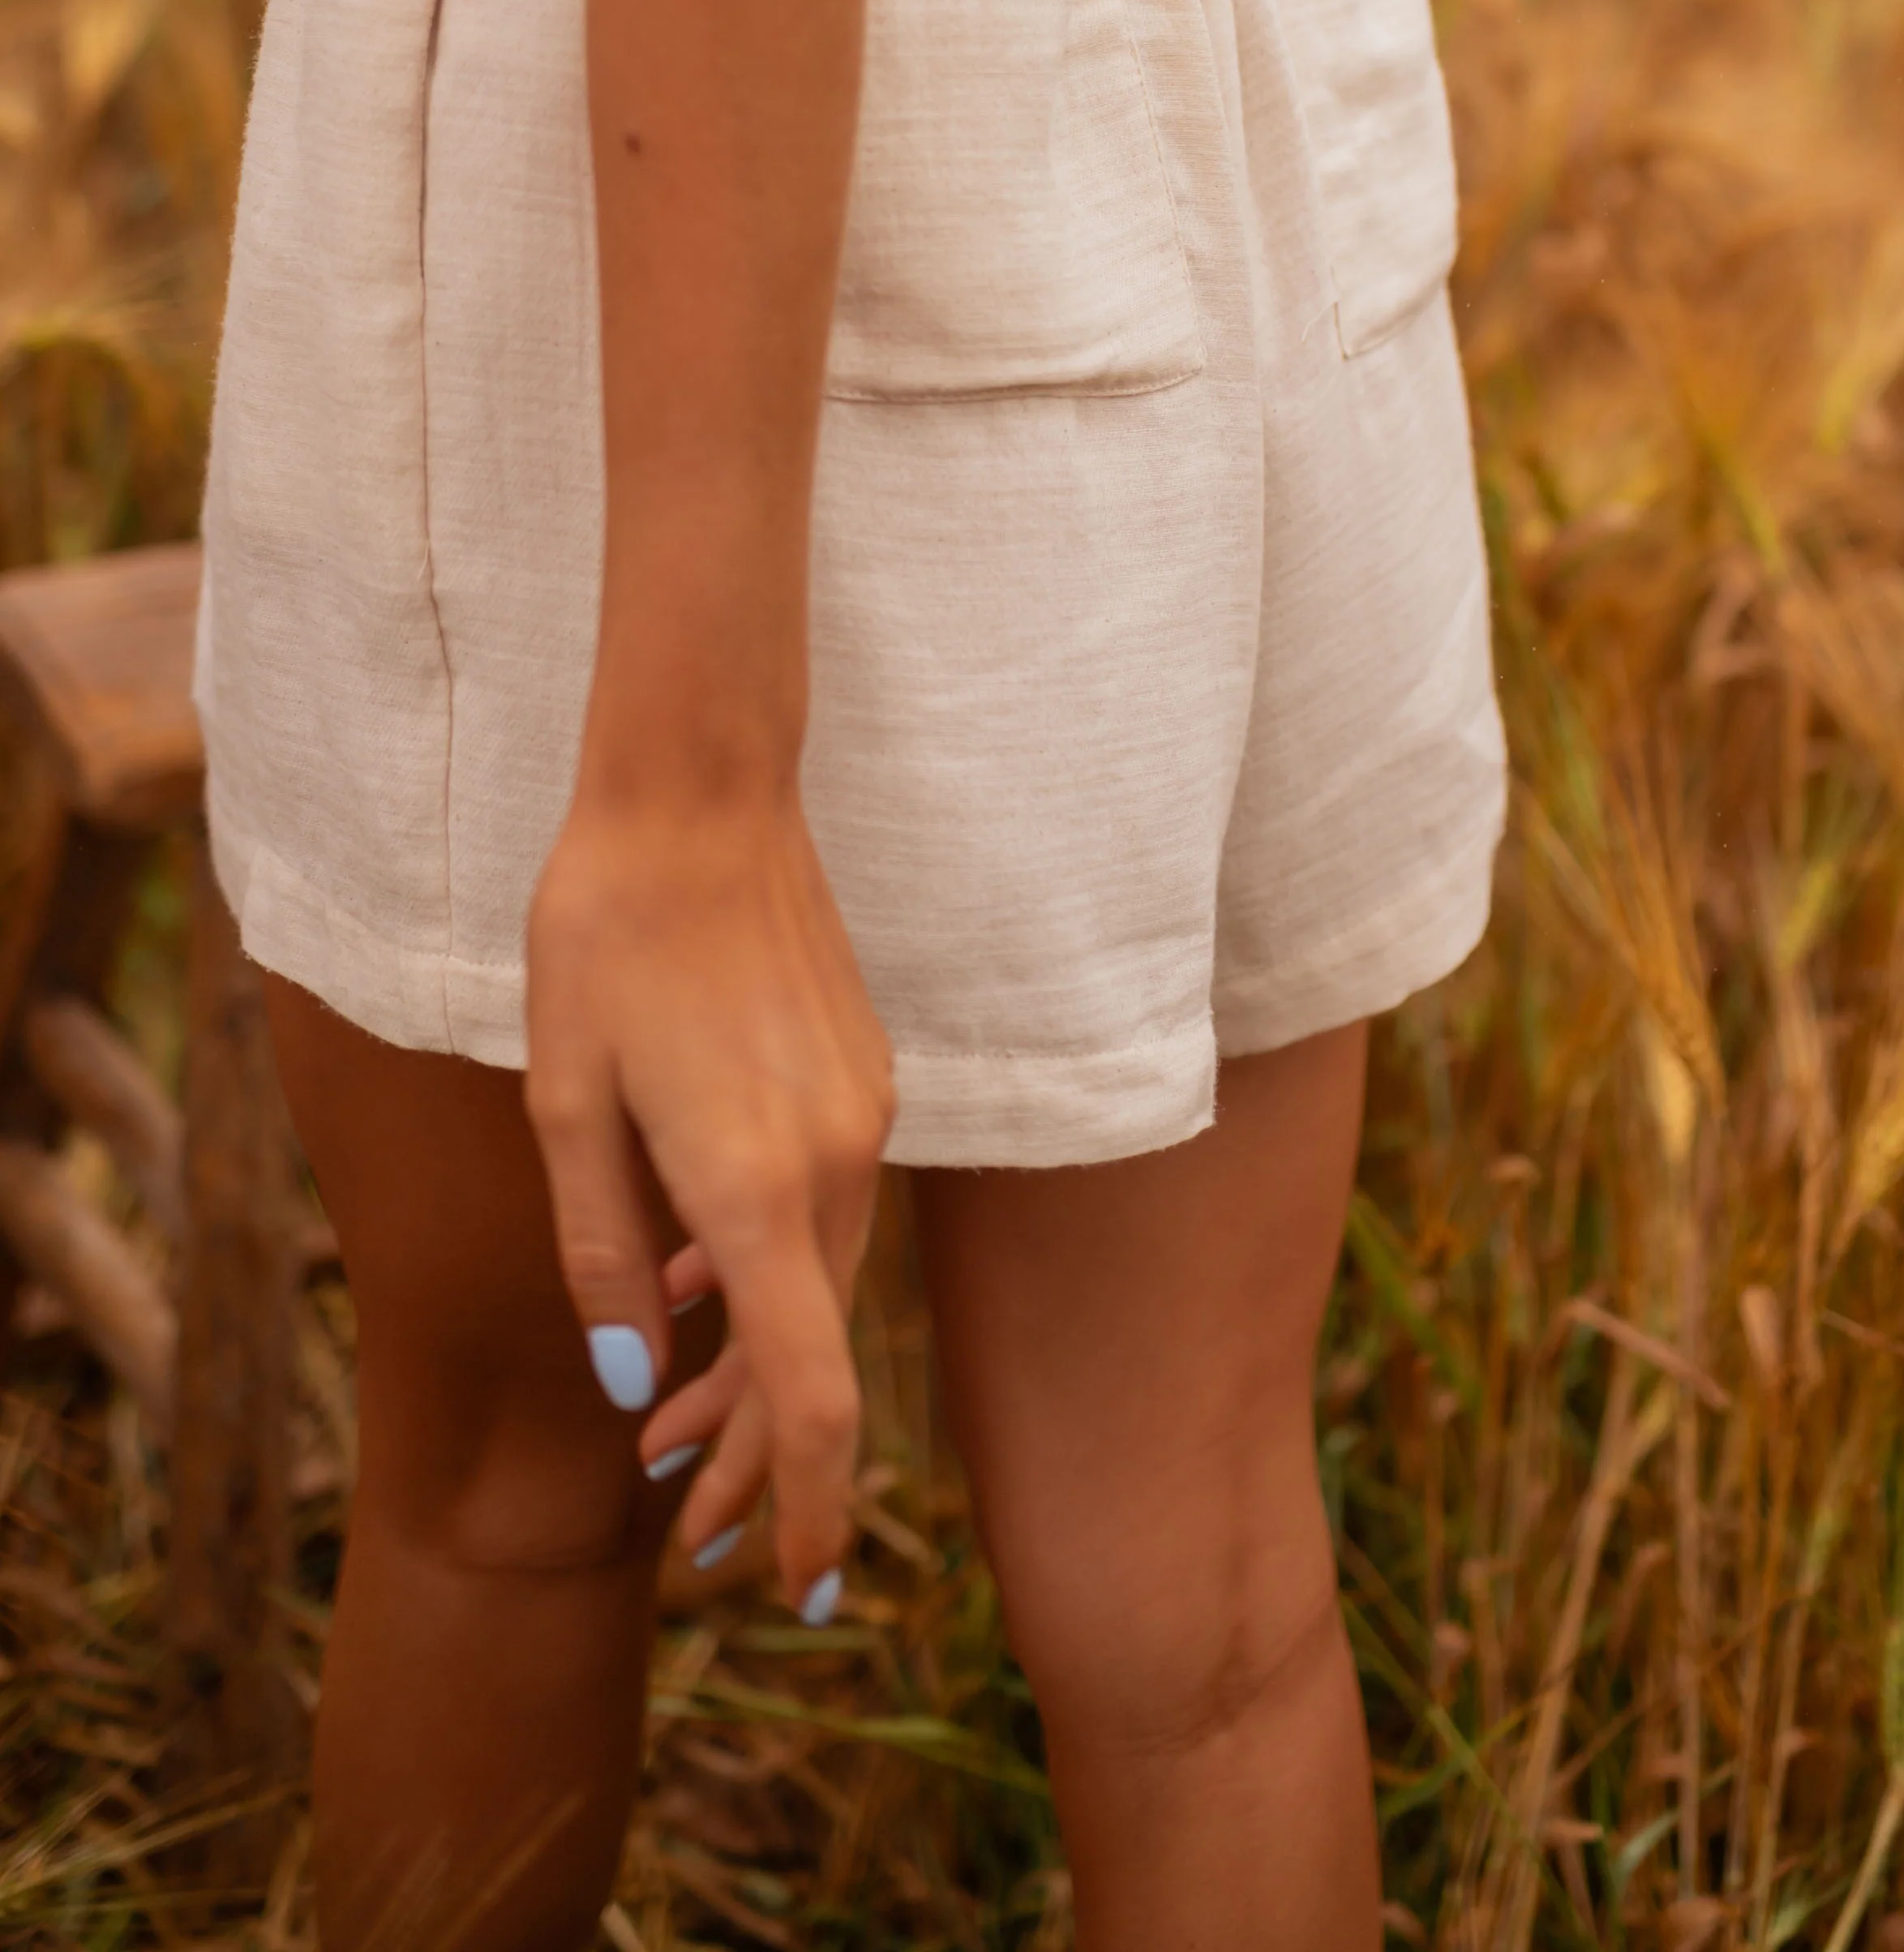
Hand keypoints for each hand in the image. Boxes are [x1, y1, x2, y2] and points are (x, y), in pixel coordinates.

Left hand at [524, 775, 892, 1605]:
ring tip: (670, 1436)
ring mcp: (858, 1113)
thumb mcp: (564, 1099)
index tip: (797, 1588)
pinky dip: (770, 1276)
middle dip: (759, 1455)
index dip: (811, 1501)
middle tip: (696, 1539)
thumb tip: (632, 1381)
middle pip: (814, 1350)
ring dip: (756, 1366)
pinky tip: (694, 1297)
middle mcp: (831, 1159)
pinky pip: (822, 1211)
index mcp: (752, 1182)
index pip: (810, 1386)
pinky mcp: (860, 1075)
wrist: (697, 794)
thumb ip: (602, 1250)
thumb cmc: (604, 938)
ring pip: (821, 1282)